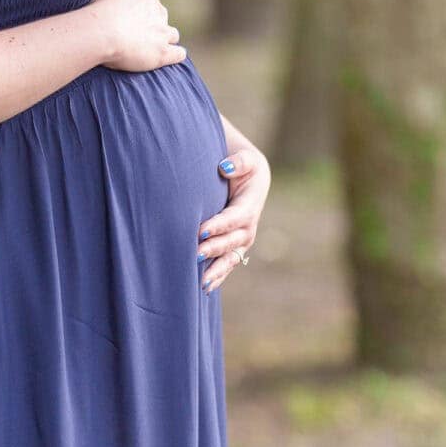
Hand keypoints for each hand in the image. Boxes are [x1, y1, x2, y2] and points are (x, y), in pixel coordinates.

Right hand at [90, 0, 186, 72]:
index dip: (138, 9)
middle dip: (152, 24)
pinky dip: (175, 55)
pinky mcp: (163, 53)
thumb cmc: (102, 10)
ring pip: (173, 35)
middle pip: (161, 17)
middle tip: (133, 34)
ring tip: (149, 48)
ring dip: (164, 40)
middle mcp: (159, 12)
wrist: (103, 32)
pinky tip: (167, 57)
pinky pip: (179, 53)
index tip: (126, 17)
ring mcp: (163, 33)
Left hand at [196, 139, 270, 292]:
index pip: (235, 218)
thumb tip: (225, 168)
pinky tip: (205, 288)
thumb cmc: (243, 166)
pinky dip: (218, 276)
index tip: (201, 231)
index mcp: (250, 205)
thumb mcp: (246, 159)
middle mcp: (248, 227)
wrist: (248, 177)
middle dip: (214, 249)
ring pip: (230, 258)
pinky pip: (227, 264)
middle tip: (195, 255)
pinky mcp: (234, 248)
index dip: (219, 225)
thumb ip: (238, 161)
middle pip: (231, 241)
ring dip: (216, 270)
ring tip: (201, 282)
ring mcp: (242, 240)